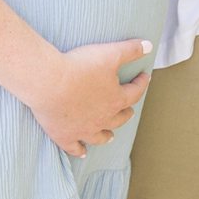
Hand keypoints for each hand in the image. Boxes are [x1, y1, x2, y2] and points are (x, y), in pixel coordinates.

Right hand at [28, 39, 153, 157]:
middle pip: (119, 118)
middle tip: (129, 110)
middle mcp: (103, 119)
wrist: (49, 83)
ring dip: (106, 136)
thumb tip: (149, 46)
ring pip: (100, 136)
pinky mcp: (65, 136)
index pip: (134, 93)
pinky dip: (79, 150)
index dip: (141, 84)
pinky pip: (74, 147)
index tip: (143, 78)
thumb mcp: (109, 53)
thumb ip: (130, 50)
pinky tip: (82, 152)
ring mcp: (84, 130)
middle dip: (125, 113)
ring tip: (110, 136)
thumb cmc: (79, 67)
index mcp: (115, 100)